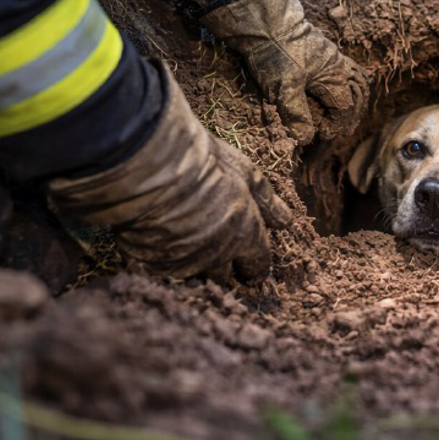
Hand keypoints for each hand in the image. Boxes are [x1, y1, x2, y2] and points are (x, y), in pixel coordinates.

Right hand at [47, 61, 291, 283]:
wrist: (153, 168)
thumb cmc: (203, 163)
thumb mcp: (244, 173)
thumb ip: (266, 200)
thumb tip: (287, 221)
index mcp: (244, 235)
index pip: (257, 264)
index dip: (254, 265)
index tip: (251, 265)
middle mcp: (217, 256)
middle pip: (225, 276)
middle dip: (223, 267)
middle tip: (214, 249)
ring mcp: (183, 263)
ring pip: (193, 274)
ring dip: (193, 263)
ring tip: (184, 241)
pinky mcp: (152, 264)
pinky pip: (162, 269)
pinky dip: (163, 257)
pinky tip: (158, 237)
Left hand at [203, 0, 366, 145]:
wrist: (264, 21)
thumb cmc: (275, 54)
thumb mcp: (283, 88)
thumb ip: (297, 114)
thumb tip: (306, 139)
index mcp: (334, 77)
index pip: (345, 108)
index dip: (336, 125)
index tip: (321, 134)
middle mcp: (339, 65)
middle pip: (357, 93)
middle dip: (351, 114)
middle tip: (340, 130)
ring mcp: (332, 55)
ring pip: (355, 78)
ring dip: (354, 97)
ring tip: (347, 111)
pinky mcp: (322, 49)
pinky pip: (346, 66)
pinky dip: (348, 80)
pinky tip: (337, 86)